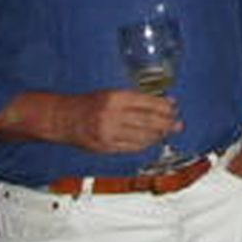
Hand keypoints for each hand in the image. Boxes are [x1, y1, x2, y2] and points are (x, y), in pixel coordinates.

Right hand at [54, 89, 180, 153]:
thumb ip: (139, 99)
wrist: (64, 118)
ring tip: (167, 132)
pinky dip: (146, 144)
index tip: (175, 108)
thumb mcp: (114, 94)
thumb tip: (166, 102)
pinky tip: (152, 140)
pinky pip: (133, 148)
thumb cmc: (91, 104)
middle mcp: (113, 115)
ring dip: (159, 135)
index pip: (149, 103)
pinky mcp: (106, 147)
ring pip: (143, 137)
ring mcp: (109, 133)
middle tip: (177, 124)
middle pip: (149, 121)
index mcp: (116, 98)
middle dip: (167, 123)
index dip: (166, 107)